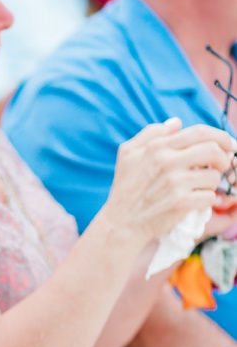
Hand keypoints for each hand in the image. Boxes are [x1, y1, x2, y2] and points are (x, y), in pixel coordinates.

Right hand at [104, 118, 235, 245]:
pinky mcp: (181, 203)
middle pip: (213, 150)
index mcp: (157, 147)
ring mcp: (175, 183)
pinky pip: (209, 197)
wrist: (121, 223)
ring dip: (213, 182)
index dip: (220, 136)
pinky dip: (207, 200)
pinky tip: (197, 201)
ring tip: (203, 186)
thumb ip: (151, 133)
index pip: (200, 132)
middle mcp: (167, 162)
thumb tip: (177, 123)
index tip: (227, 145)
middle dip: (224, 157)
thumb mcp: (127, 153)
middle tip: (222, 165)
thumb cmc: (124, 188)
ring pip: (213, 176)